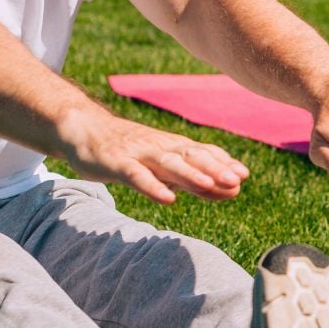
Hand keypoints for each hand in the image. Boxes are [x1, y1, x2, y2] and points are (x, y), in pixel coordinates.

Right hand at [65, 115, 248, 203]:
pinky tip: (168, 199)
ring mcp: (138, 154)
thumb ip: (193, 178)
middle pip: (191, 157)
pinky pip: (137, 176)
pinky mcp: (117, 163)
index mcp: (172, 147)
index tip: (245, 175)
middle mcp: (159, 148)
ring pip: (168, 164)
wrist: (83, 128)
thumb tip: (231, 190)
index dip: (222, 162)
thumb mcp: (163, 165)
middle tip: (237, 179)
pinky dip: (153, 187)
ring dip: (190, 174)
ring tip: (211, 184)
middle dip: (215, 168)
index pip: (202, 153)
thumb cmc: (127, 150)